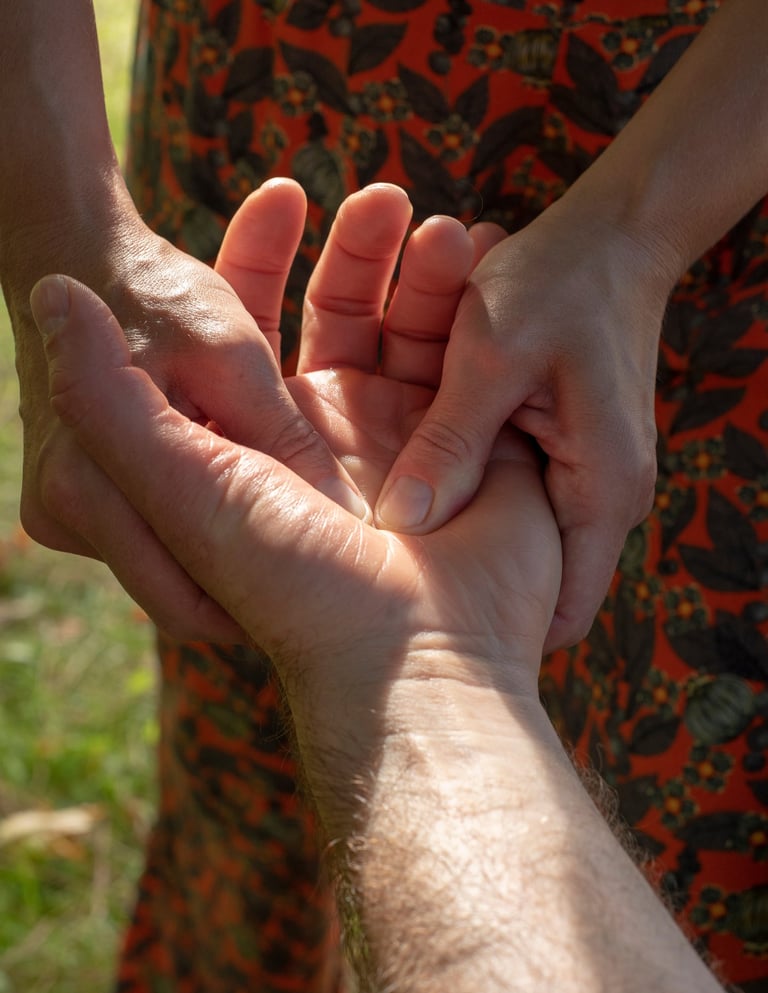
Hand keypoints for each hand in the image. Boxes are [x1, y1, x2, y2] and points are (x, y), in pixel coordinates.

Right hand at [21, 180, 365, 639]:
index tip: (336, 605)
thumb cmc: (159, 293)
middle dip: (256, 588)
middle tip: (329, 592)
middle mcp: (65, 513)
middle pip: (183, 593)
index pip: (197, 603)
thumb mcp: (233, 358)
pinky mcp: (73, 497)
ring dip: (231, 557)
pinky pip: (150, 532)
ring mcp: (63, 509)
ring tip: (302, 556)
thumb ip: (281, 443)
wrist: (74, 253)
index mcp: (92, 486)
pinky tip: (253, 513)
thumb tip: (350, 524)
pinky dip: (201, 524)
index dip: (272, 612)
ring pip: (171, 564)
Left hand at [34, 184, 561, 831]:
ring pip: (422, 337)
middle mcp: (341, 444)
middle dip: (368, 253)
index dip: (264, 257)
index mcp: (267, 442)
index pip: (258, 326)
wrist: (418, 665)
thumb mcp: (178, 481)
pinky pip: (484, 371)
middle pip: (349, 321)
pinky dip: (490, 322)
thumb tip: (50, 293)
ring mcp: (420, 450)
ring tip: (455, 222)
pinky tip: (503, 266)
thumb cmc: (291, 580)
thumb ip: (106, 397)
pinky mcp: (485, 459)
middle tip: (389, 191)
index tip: (282, 190)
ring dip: (436, 278)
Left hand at [374, 202, 663, 650]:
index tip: (416, 634)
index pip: (561, 614)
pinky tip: (412, 457)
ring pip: (507, 533)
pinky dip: (463, 478)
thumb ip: (450, 438)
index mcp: (602, 491)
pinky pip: (505, 487)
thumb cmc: (560, 280)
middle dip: (462, 585)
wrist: (613, 236)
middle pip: (530, 582)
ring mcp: (580, 477)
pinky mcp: (559, 451)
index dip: (495, 636)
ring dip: (455, 526)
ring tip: (381, 527)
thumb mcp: (494, 354)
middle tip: (379, 585)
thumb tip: (401, 524)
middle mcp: (599, 499)